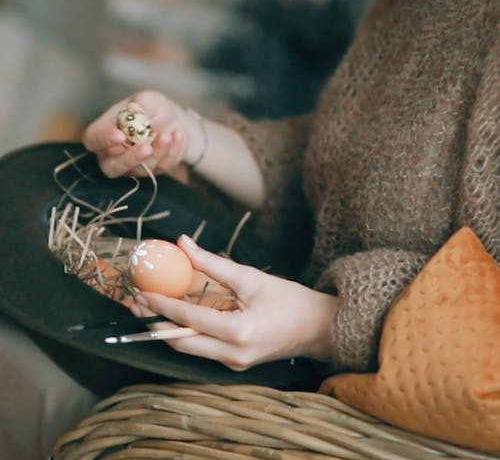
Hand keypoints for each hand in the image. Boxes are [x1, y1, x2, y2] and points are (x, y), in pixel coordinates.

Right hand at [82, 90, 204, 179]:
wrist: (173, 121)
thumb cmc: (152, 108)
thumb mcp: (148, 99)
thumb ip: (141, 106)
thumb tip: (137, 112)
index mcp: (104, 131)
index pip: (93, 139)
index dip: (103, 139)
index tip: (119, 135)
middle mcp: (113, 154)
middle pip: (111, 167)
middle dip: (129, 159)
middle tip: (146, 147)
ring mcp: (132, 167)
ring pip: (140, 170)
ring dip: (156, 153)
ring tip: (169, 135)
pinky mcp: (152, 172)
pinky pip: (161, 168)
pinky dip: (171, 152)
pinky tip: (178, 136)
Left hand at [129, 235, 338, 369]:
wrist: (317, 328)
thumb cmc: (288, 299)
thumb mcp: (250, 277)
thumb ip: (213, 263)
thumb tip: (184, 243)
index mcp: (237, 332)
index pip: (188, 318)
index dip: (161, 304)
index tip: (141, 292)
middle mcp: (232, 354)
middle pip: (181, 342)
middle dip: (155, 323)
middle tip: (136, 303)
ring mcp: (233, 363)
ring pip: (189, 348)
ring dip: (167, 328)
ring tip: (148, 308)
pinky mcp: (234, 363)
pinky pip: (202, 347)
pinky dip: (186, 331)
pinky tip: (176, 315)